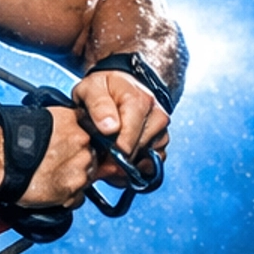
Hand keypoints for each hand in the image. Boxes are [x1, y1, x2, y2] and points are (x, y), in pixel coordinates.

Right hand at [17, 104, 96, 208]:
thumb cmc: (8, 139)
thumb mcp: (39, 118)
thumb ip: (59, 125)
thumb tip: (62, 134)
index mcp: (75, 122)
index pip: (91, 134)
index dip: (81, 144)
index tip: (72, 149)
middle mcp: (82, 144)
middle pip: (92, 157)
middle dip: (77, 163)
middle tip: (56, 166)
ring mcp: (79, 168)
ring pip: (86, 178)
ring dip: (72, 180)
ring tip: (48, 178)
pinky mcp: (71, 190)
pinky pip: (77, 198)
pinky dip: (66, 198)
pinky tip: (49, 191)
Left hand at [72, 71, 169, 187]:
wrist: (117, 85)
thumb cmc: (102, 88)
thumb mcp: (91, 89)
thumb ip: (98, 105)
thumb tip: (110, 128)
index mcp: (139, 100)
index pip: (131, 135)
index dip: (116, 150)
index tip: (103, 155)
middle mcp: (156, 114)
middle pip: (140, 149)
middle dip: (120, 158)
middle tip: (101, 159)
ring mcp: (161, 128)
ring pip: (148, 158)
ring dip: (128, 164)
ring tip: (109, 158)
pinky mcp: (161, 140)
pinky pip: (153, 163)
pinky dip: (136, 168)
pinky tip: (120, 162)